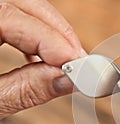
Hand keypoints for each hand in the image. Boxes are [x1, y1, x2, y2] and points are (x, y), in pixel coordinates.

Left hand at [0, 0, 83, 118]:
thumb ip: (25, 89)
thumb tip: (67, 81)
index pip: (11, 17)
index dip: (51, 41)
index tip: (79, 64)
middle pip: (22, 4)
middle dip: (57, 32)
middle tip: (79, 62)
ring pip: (22, 9)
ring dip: (50, 34)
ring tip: (67, 62)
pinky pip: (12, 20)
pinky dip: (33, 38)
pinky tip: (41, 57)